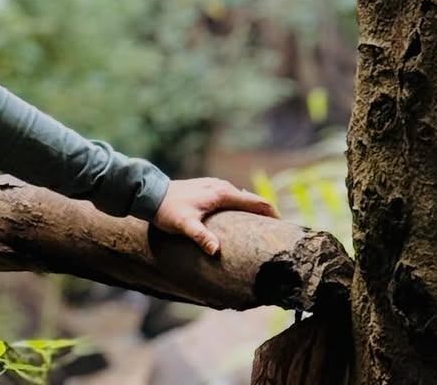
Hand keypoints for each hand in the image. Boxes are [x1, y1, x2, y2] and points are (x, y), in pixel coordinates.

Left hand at [153, 177, 277, 255]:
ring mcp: (215, 186)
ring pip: (242, 199)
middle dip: (266, 215)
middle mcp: (221, 186)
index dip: (273, 214)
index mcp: (222, 193)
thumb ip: (200, 236)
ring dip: (254, 211)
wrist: (150, 193)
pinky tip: (240, 220)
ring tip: (264, 230)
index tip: (286, 229)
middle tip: (279, 235)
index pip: (256, 202)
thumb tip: (215, 250)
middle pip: (252, 200)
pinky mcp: (208, 189)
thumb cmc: (168, 210)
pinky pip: (232, 198)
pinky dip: (242, 208)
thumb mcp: (184, 225)